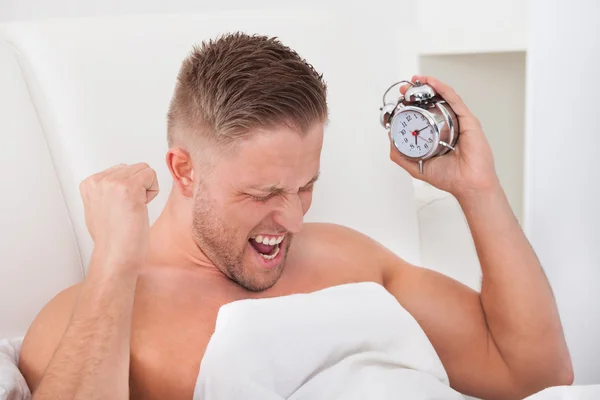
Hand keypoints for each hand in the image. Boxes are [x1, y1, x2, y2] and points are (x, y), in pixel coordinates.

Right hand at [79, 163, 158, 271]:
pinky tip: (140, 208)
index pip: (121, 170)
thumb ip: (106, 191)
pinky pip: (151, 175)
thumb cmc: (112, 239)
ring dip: (146, 189)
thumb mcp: (99, 208)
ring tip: (134, 209)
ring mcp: (112, 183)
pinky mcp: (128, 188)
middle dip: (138, 187)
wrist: (115, 257)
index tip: (120, 209)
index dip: (128, 189)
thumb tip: (119, 183)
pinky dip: (152, 192)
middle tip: (128, 210)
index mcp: (89, 184)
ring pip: (144, 170)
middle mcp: (98, 180)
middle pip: (134, 168)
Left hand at [389, 75, 498, 198]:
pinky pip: (455, 101)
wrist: (467, 184)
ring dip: (430, 86)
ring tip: (417, 80)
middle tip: (405, 88)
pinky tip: (433, 83)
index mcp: (438, 135)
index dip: (412, 105)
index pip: (424, 114)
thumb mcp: (416, 165)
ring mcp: (459, 122)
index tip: (400, 99)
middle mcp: (449, 126)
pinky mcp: (468, 121)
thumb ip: (401, 154)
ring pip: (444, 98)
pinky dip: (443, 89)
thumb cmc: (449, 177)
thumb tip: (390, 136)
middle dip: (418, 92)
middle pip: (434, 103)